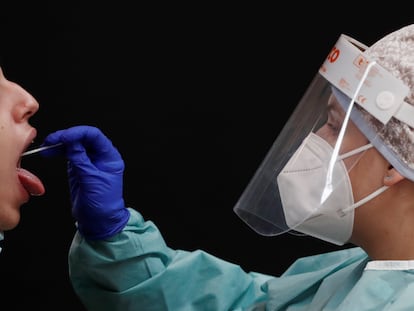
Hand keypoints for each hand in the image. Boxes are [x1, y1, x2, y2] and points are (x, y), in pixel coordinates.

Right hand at [41, 125, 129, 239]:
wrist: (99, 220)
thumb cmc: (103, 203)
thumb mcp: (91, 180)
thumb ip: (81, 160)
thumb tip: (72, 142)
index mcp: (110, 157)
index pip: (95, 136)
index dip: (79, 133)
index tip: (65, 137)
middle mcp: (100, 157)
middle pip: (83, 138)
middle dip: (67, 137)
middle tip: (51, 140)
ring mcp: (89, 161)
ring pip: (74, 145)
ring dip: (60, 144)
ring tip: (47, 146)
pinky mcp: (79, 168)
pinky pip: (69, 154)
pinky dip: (59, 152)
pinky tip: (51, 152)